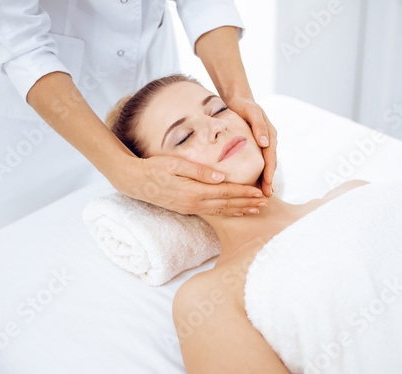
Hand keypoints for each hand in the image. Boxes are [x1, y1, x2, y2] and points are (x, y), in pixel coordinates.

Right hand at [122, 155, 267, 215]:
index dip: (244, 193)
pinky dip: (226, 213)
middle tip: (266, 204)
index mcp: (194, 191)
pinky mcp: (186, 209)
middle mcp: (194, 203)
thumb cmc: (155, 168)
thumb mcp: (175, 164)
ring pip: (221, 211)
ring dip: (239, 211)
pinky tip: (235, 212)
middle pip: (227, 205)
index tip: (260, 192)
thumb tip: (222, 177)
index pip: (226, 193)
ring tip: (255, 210)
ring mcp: (190, 208)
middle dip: (247, 204)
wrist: (135, 182)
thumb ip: (199, 171)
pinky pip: (212, 213)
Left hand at [227, 97, 277, 196]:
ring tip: (263, 193)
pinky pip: (259, 161)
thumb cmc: (244, 105)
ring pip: (266, 164)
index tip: (268, 183)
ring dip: (265, 179)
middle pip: (270, 163)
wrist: (238, 100)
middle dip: (269, 180)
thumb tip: (265, 143)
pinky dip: (259, 172)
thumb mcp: (252, 112)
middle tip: (267, 195)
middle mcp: (268, 141)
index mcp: (269, 134)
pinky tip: (255, 182)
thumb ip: (259, 126)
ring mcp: (263, 144)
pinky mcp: (256, 146)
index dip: (269, 170)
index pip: (270, 156)